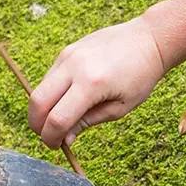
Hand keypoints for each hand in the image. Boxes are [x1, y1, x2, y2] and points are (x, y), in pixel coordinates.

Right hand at [29, 15, 167, 148]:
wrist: (148, 39)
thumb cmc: (141, 76)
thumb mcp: (119, 107)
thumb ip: (88, 122)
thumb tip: (65, 138)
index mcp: (92, 84)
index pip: (57, 119)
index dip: (51, 138)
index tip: (56, 146)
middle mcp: (74, 67)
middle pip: (38, 102)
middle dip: (37, 125)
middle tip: (49, 135)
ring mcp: (67, 56)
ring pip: (39, 89)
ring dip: (42, 109)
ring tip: (60, 119)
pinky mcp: (66, 51)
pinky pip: (49, 77)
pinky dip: (50, 94)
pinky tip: (66, 100)